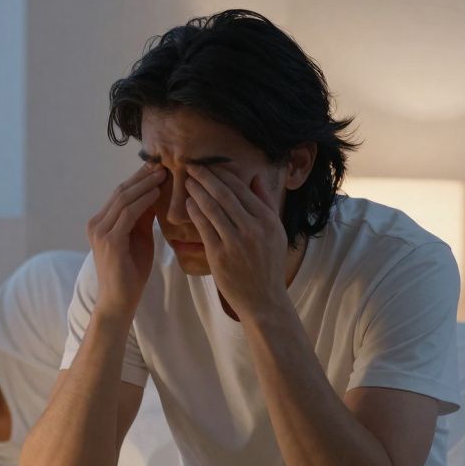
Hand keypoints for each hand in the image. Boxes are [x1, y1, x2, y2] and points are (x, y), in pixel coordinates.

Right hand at [86, 163, 164, 314]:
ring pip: (124, 199)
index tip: (156, 167)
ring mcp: (100, 232)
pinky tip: (157, 194)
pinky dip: (143, 201)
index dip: (138, 179)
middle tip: (162, 164)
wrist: (120, 300)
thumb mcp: (139, 238)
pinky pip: (128, 214)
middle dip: (142, 177)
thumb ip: (143, 217)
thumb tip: (155, 193)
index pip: (120, 194)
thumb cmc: (130, 273)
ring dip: (145, 185)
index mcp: (100, 223)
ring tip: (163, 175)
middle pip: (120, 192)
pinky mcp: (109, 240)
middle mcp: (96, 224)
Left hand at [184, 165, 289, 317]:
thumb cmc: (269, 264)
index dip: (222, 174)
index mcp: (267, 220)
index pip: (241, 188)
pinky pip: (203, 226)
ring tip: (187, 182)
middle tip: (192, 166)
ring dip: (197, 191)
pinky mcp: (219, 255)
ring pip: (212, 207)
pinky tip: (188, 203)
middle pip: (224, 194)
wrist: (263, 299)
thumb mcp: (277, 231)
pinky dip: (194, 211)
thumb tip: (255, 177)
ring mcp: (235, 241)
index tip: (210, 166)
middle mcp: (252, 228)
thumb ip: (266, 203)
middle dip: (205, 177)